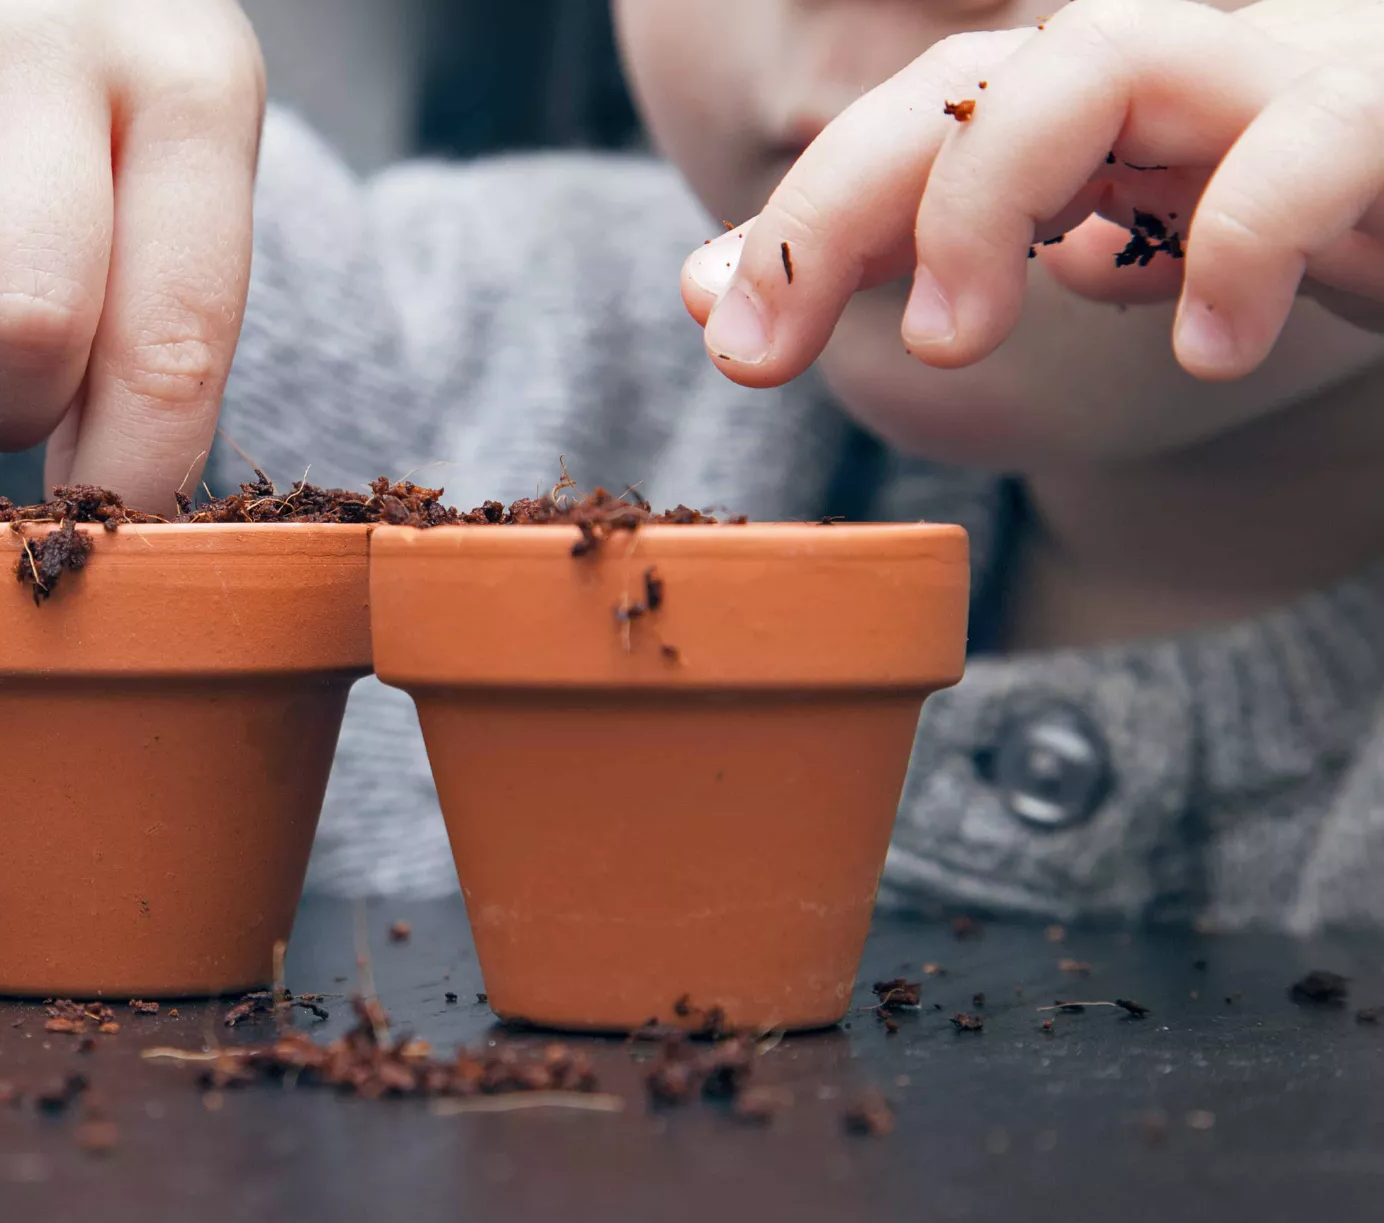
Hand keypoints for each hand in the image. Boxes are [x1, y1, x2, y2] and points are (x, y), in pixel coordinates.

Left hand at [681, 0, 1383, 386]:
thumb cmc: (1342, 231)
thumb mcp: (1150, 255)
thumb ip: (995, 263)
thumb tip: (839, 295)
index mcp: (1121, 106)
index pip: (928, 119)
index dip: (807, 208)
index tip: (716, 318)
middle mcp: (1192, 69)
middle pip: (979, 81)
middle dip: (840, 203)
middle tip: (760, 348)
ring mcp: (1297, 81)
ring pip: (1109, 56)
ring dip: (990, 196)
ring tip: (948, 342)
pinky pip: (1319, 139)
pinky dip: (1244, 239)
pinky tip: (1204, 351)